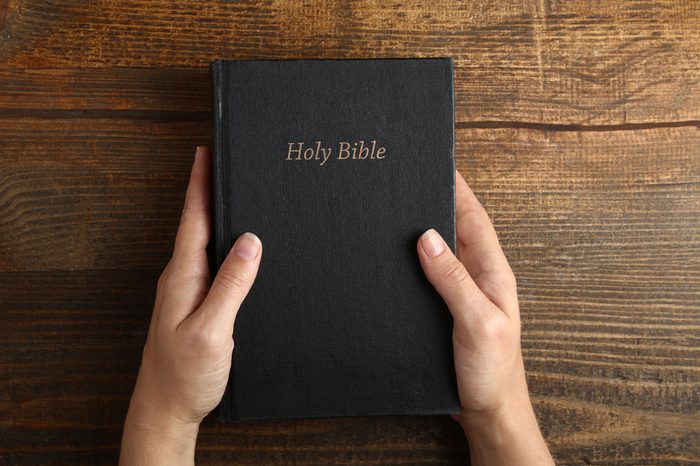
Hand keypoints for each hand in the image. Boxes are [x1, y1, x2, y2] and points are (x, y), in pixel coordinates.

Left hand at [120, 146, 261, 465]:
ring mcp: (188, 291)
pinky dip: (224, 245)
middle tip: (224, 162)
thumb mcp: (211, 329)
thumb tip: (250, 240)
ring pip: (205, 242)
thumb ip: (231, 284)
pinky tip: (238, 247)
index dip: (199, 184)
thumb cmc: (183, 374)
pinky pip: (212, 264)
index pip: (193, 219)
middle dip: (209, 190)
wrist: (166, 409)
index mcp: (183, 275)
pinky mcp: (197, 305)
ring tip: (232, 193)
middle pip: (197, 224)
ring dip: (216, 216)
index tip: (205, 152)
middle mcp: (182, 277)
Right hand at [417, 170, 553, 464]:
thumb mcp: (477, 323)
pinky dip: (415, 262)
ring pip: (442, 252)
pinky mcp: (446, 312)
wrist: (489, 412)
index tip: (439, 164)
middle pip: (456, 230)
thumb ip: (454, 281)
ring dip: (424, 231)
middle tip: (410, 180)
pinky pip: (430, 277)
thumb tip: (428, 238)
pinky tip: (395, 260)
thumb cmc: (493, 372)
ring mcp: (462, 295)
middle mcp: (478, 278)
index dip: (459, 190)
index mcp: (492, 274)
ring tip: (397, 211)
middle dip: (437, 202)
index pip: (474, 220)